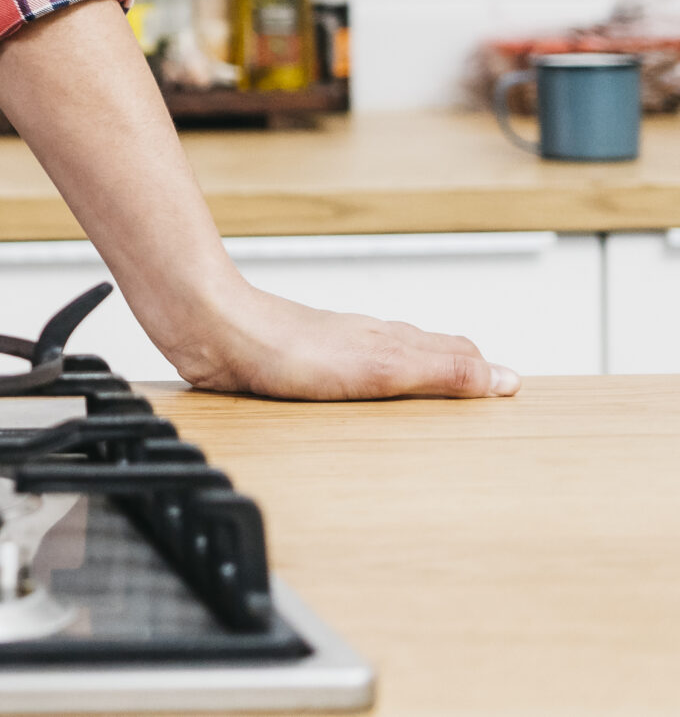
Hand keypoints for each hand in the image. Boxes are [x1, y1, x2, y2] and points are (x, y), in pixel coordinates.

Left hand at [158, 281, 519, 399]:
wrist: (213, 332)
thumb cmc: (286, 348)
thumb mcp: (381, 369)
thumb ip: (442, 373)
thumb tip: (505, 378)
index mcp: (392, 343)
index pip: (455, 354)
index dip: (484, 373)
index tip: (512, 390)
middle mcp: (365, 342)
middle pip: (424, 352)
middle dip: (458, 371)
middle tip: (485, 390)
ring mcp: (330, 351)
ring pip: (385, 360)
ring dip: (413, 375)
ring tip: (431, 390)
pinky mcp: (295, 365)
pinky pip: (345, 375)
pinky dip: (367, 384)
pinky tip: (355, 395)